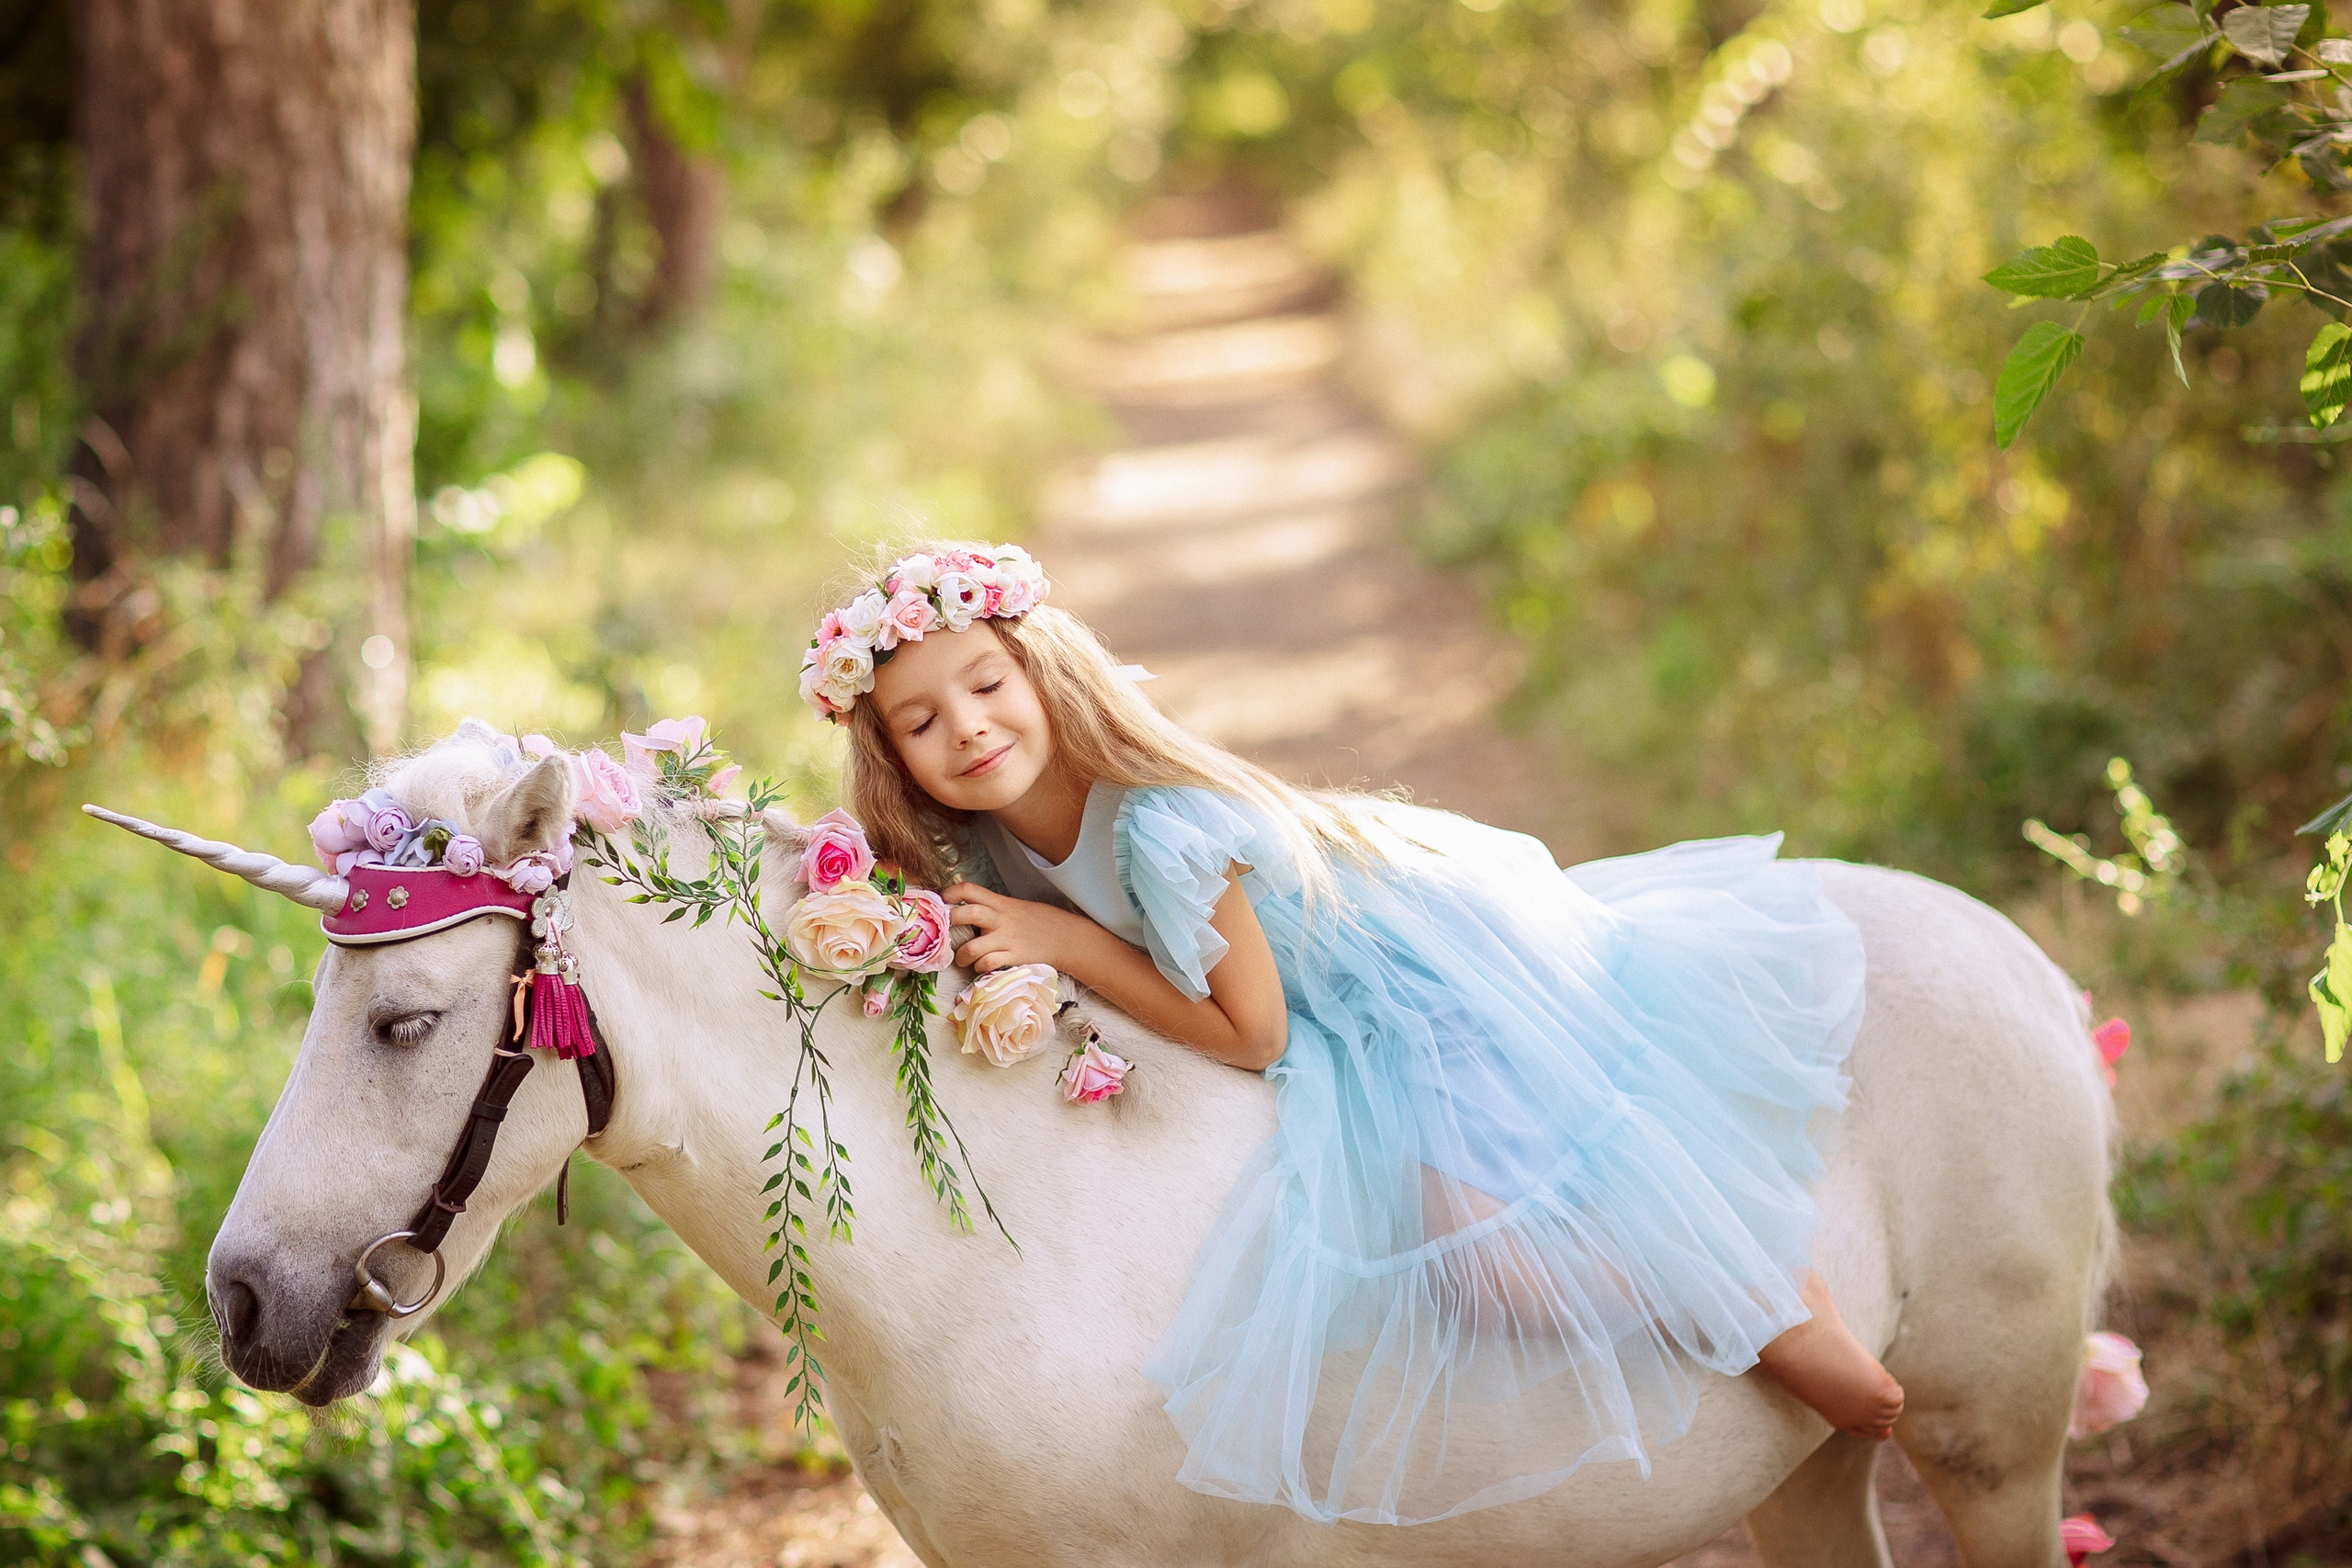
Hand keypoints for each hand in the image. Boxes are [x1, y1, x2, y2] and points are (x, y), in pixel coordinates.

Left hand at [941, 882, 1087, 973]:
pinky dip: (980, 968)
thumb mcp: (1015, 908)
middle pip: (968, 913)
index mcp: (1000, 903)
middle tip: (945, 932)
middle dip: (951, 922)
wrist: (1066, 937)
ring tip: (962, 958)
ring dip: (962, 956)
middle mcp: (1001, 919)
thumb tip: (964, 912)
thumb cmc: (1038, 922)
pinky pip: (988, 964)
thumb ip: (993, 908)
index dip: (951, 893)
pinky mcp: (1014, 957)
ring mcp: (1007, 939)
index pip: (970, 889)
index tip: (942, 901)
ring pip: (973, 947)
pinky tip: (982, 967)